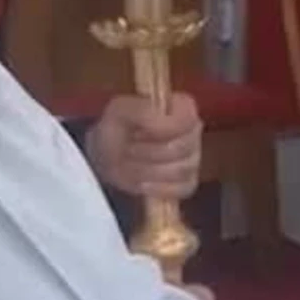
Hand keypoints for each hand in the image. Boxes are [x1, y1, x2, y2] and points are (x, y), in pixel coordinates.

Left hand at [86, 91, 201, 198]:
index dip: (164, 128)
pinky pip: (184, 188)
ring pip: (182, 170)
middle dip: (149, 152)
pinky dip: (160, 189)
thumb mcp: (120, 110)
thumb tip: (161, 121)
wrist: (106, 155)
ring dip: (149, 171)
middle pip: (183, 148)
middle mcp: (192, 133)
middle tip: (128, 150)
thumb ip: (142, 111)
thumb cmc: (116, 128)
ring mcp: (192, 159)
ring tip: (131, 166)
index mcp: (182, 110)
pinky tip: (143, 184)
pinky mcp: (187, 182)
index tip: (138, 132)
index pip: (188, 119)